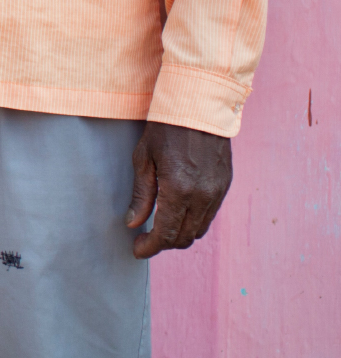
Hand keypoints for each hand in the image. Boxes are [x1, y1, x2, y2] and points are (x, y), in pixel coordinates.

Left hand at [126, 121, 231, 257]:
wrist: (198, 106)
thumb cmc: (164, 129)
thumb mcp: (143, 158)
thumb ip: (141, 195)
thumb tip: (133, 223)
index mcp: (179, 190)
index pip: (166, 233)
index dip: (150, 247)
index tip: (137, 250)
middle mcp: (202, 197)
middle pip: (184, 237)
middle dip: (164, 244)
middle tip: (145, 240)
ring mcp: (217, 193)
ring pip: (199, 230)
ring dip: (180, 235)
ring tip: (160, 228)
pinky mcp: (225, 187)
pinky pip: (209, 216)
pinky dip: (193, 222)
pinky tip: (178, 214)